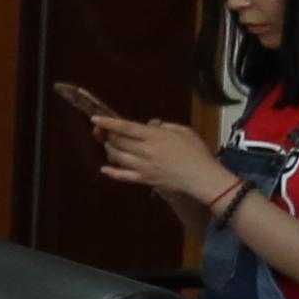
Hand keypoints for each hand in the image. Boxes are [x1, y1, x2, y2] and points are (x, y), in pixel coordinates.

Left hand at [93, 114, 231, 207]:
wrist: (203, 177)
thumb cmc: (197, 152)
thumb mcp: (183, 131)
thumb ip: (164, 126)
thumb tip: (149, 125)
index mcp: (154, 137)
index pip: (126, 127)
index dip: (108, 123)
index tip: (95, 118)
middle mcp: (145, 151)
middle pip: (117, 142)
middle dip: (107, 135)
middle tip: (104, 132)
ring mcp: (143, 167)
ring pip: (116, 157)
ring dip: (110, 150)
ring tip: (111, 146)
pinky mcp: (144, 180)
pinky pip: (123, 176)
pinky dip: (112, 172)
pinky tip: (104, 169)